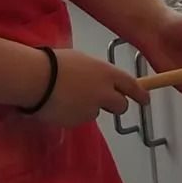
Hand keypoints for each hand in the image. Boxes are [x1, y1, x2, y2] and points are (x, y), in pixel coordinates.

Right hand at [32, 48, 149, 127]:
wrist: (36, 78)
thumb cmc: (56, 62)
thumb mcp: (83, 60)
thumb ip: (97, 73)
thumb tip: (99, 80)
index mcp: (107, 73)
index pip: (132, 85)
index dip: (140, 93)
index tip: (145, 99)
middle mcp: (104, 93)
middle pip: (121, 105)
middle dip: (117, 104)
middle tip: (106, 100)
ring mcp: (91, 109)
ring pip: (97, 111)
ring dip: (90, 106)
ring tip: (70, 95)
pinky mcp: (78, 122)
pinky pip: (81, 117)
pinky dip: (75, 112)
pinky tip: (62, 103)